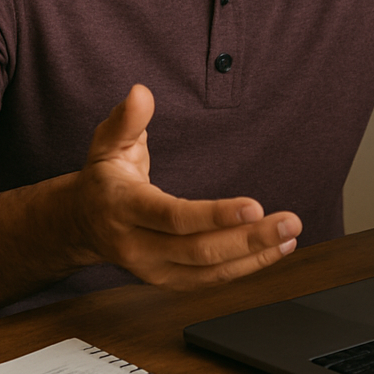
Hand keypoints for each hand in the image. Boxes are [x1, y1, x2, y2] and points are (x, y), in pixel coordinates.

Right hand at [71, 84, 301, 288]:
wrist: (83, 224)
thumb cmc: (103, 177)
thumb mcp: (107, 143)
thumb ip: (126, 119)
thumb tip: (140, 92)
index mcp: (124, 208)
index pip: (173, 217)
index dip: (214, 215)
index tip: (254, 206)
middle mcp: (138, 246)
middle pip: (199, 250)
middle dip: (249, 238)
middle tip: (290, 222)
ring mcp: (153, 270)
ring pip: (210, 271)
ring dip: (255, 256)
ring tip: (290, 235)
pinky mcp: (169, 281)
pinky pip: (211, 280)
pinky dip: (246, 268)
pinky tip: (275, 251)